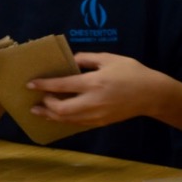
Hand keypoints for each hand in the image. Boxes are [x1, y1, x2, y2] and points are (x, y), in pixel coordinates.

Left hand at [26, 52, 164, 126]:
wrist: (151, 95)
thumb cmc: (132, 72)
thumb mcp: (109, 58)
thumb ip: (87, 59)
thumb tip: (71, 61)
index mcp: (94, 82)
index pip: (62, 86)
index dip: (44, 85)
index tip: (30, 84)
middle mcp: (93, 101)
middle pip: (61, 109)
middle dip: (46, 105)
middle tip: (36, 100)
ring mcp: (97, 114)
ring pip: (68, 120)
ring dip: (51, 116)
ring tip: (40, 112)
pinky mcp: (101, 122)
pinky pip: (78, 123)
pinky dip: (65, 120)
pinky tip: (58, 116)